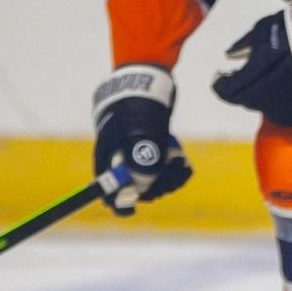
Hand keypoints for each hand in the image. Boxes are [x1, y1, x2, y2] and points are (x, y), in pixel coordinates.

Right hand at [92, 64, 190, 216]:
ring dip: (169, 179)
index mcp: (107, 157)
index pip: (107, 189)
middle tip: (174, 172)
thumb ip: (143, 156)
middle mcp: (120, 159)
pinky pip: (164, 171)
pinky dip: (175, 171)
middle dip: (155, 185)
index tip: (131, 208)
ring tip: (181, 164)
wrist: (147, 81)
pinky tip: (184, 164)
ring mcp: (137, 155)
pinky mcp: (153, 151)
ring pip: (153, 181)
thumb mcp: (141, 129)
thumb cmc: (138, 104)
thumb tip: (146, 185)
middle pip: (135, 188)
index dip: (118, 201)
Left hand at [212, 0, 291, 126]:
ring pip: (258, 106)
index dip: (219, 83)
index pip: (227, 88)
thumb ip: (246, 44)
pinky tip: (277, 87)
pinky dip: (271, 100)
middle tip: (239, 77)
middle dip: (236, 89)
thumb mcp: (267, 28)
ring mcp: (283, 106)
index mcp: (256, 75)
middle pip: (241, 100)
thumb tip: (229, 56)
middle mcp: (265, 96)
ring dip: (253, 94)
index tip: (220, 75)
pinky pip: (276, 110)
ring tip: (260, 80)